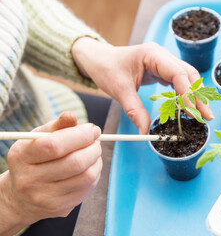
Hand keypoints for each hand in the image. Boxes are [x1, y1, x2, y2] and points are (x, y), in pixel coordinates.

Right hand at [0, 112, 101, 234]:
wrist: (20, 196)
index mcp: (22, 157)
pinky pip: (88, 188)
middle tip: (96, 141)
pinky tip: (90, 167)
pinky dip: (95, 174)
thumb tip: (71, 115)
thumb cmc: (34, 159)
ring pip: (86, 176)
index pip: (54, 145)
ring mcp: (45, 197)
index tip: (93, 129)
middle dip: (93, 148)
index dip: (80, 135)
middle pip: (75, 163)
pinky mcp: (60, 208)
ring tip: (94, 152)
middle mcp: (30, 180)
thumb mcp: (39, 139)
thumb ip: (57, 126)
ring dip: (97, 160)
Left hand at [71, 37, 213, 133]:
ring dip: (195, 96)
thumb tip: (145, 132)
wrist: (99, 59)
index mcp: (152, 54)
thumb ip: (134, 110)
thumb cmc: (106, 69)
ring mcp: (164, 62)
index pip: (178, 73)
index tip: (192, 112)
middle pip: (188, 75)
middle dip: (198, 96)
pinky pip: (179, 81)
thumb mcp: (119, 90)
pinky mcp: (163, 69)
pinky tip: (189, 107)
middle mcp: (162, 56)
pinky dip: (186, 94)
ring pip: (187, 77)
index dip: (187, 93)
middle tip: (207, 116)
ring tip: (203, 114)